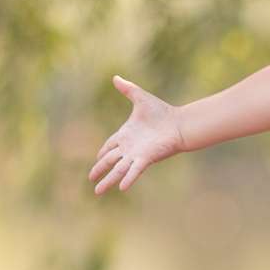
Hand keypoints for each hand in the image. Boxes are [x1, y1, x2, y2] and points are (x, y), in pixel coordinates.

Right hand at [90, 76, 182, 191]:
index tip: (98, 158)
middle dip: (99, 169)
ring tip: (97, 192)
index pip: (110, 145)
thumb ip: (128, 89)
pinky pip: (134, 170)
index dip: (103, 152)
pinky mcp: (146, 159)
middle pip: (110, 160)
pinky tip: (121, 188)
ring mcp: (136, 154)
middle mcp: (129, 147)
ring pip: (118, 169)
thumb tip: (115, 77)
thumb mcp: (141, 98)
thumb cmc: (162, 111)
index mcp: (126, 134)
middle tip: (90, 179)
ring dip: (108, 180)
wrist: (179, 123)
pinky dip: (128, 179)